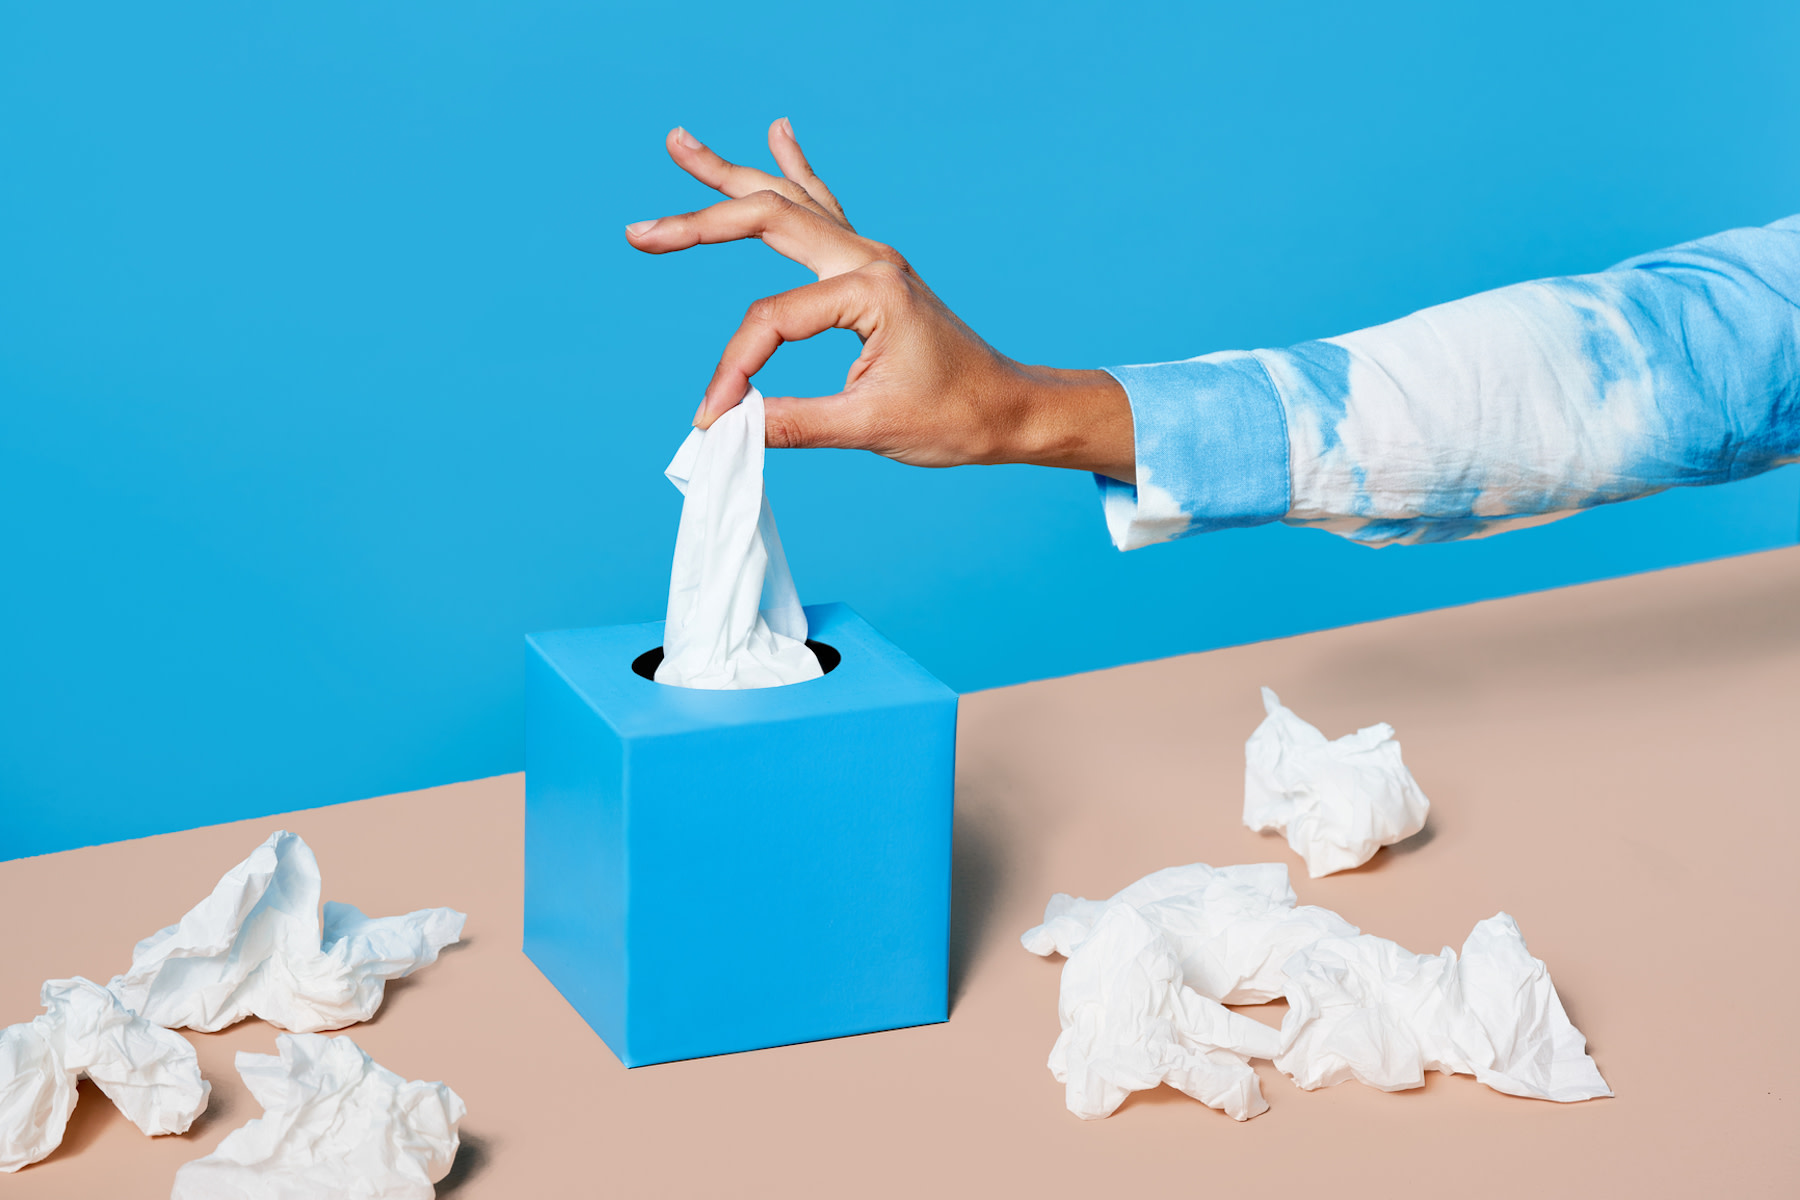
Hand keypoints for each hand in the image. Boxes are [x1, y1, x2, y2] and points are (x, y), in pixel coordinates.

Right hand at [624, 120, 1135, 480]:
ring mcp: (872, 257)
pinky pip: (824, 209)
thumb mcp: (872, 428)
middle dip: (698, 224)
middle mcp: (870, 258)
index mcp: (871, 289)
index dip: (734, 370)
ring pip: (788, 201)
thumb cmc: (955, 418)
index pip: (772, 321)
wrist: (1010, 408)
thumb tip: (729, 426)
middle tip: (639, 233)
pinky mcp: (873, 269)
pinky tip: (779, 133)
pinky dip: (796, 172)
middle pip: (766, 220)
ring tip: (679, 142)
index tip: (712, 418)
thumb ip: (795, 423)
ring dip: (732, 175)